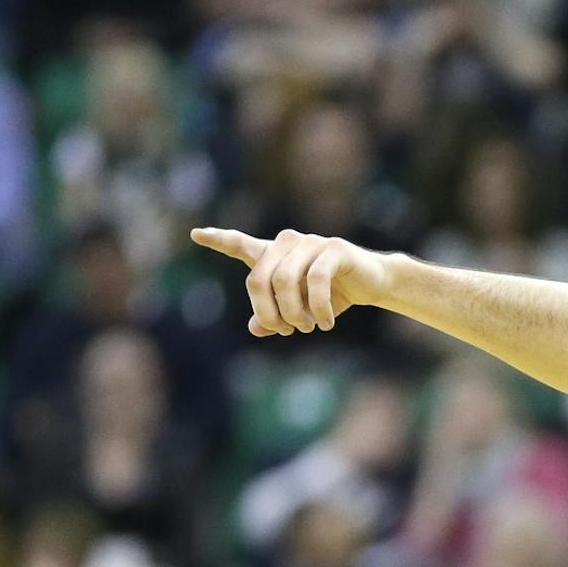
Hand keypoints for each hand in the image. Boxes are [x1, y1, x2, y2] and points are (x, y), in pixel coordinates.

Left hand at [191, 227, 389, 336]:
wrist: (372, 283)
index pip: (241, 245)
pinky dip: (318, 308)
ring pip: (284, 281)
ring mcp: (310, 243)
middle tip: (286, 332)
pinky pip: (316, 281)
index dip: (219, 240)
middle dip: (269, 313)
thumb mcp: (299, 311)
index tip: (196, 234)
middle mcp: (287, 243)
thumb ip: (274, 318)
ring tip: (308, 328)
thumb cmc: (330, 296)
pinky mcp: (333, 248)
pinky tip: (326, 323)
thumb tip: (255, 328)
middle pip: (257, 279)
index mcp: (274, 255)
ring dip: (294, 313)